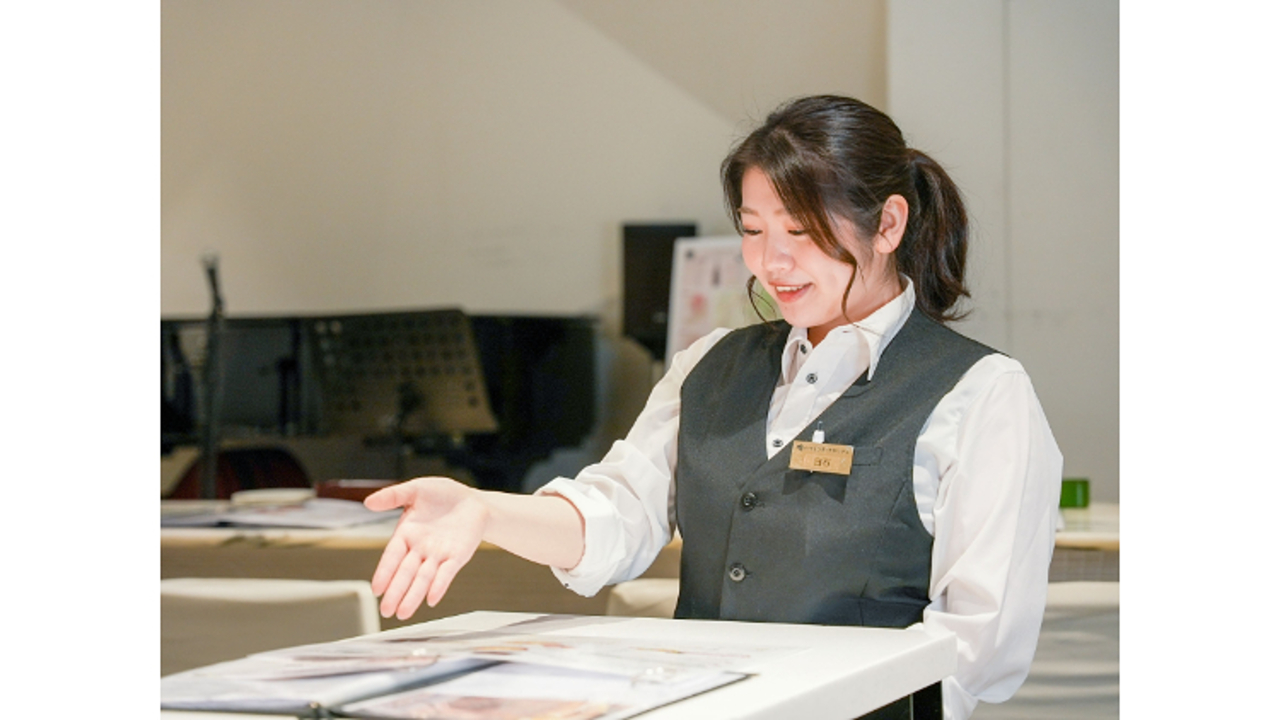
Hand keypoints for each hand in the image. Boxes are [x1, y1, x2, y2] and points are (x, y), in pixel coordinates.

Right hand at [364, 477, 488, 619]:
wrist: (473, 500)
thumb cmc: (444, 494)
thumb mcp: (416, 489)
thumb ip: (393, 496)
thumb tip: (367, 502)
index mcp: (407, 534)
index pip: (392, 556)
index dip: (384, 572)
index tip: (376, 589)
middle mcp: (420, 549)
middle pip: (406, 573)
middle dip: (396, 591)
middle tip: (386, 611)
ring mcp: (438, 555)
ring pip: (424, 578)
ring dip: (414, 595)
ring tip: (403, 613)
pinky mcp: (457, 557)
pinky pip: (447, 573)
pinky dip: (440, 585)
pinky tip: (432, 599)